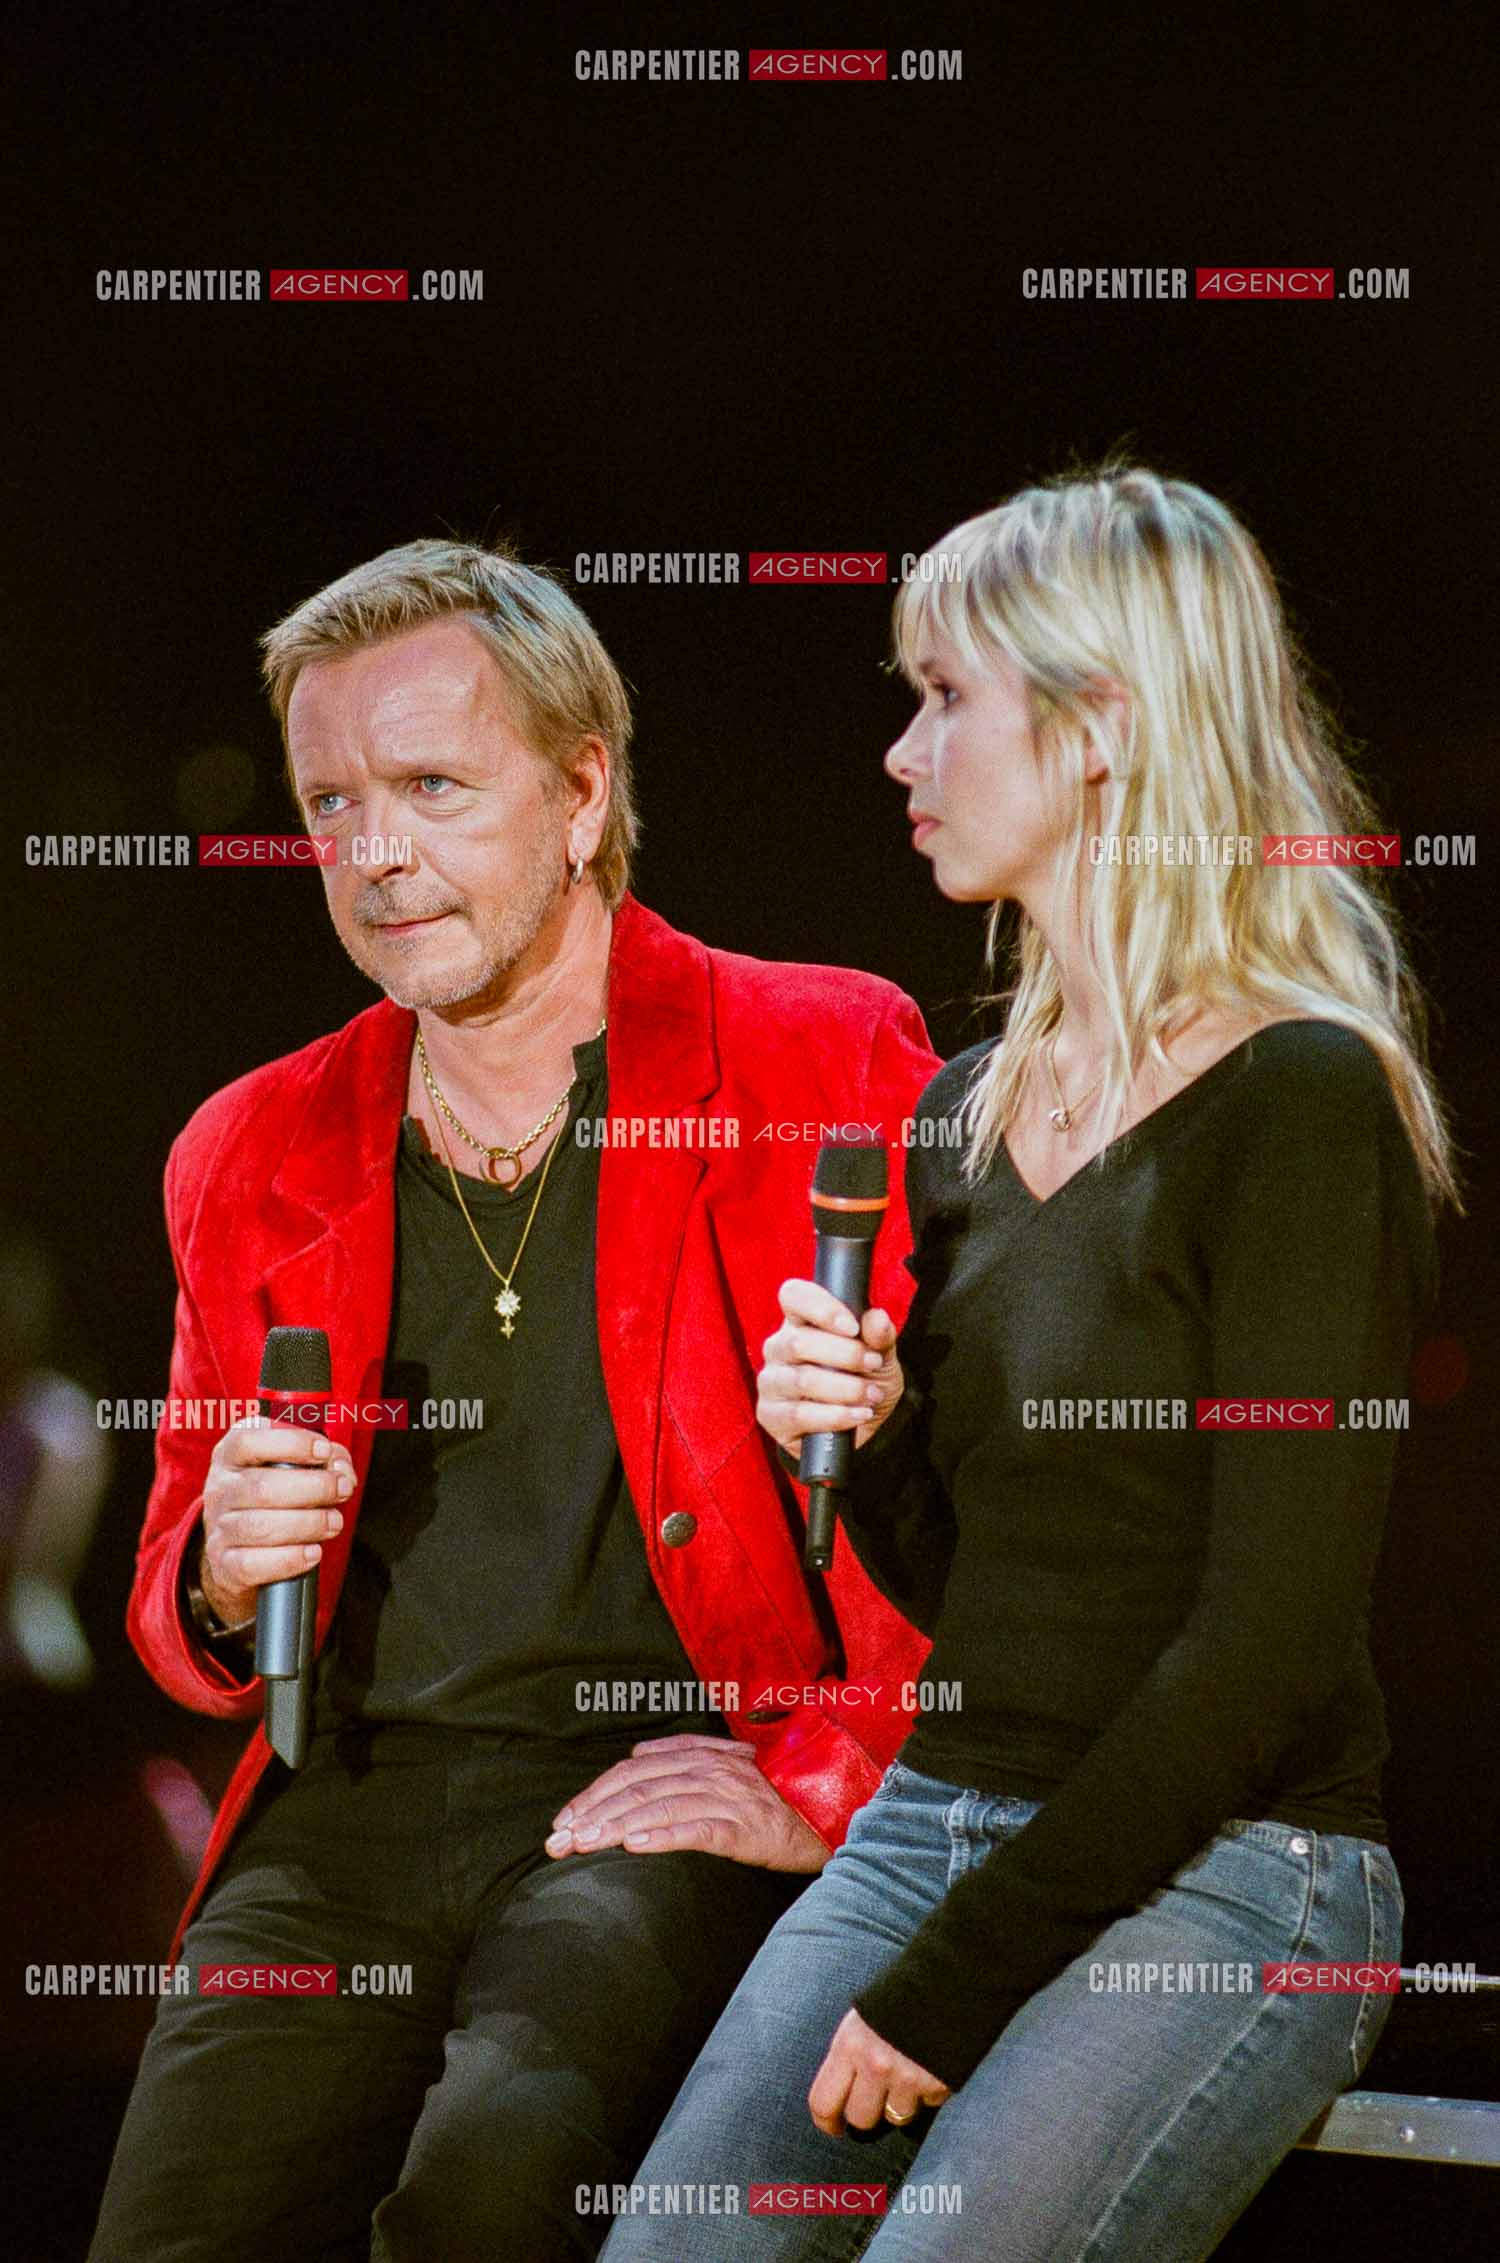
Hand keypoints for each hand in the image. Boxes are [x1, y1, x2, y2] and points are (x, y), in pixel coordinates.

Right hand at [197, 1417, 355, 1627]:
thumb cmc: (273, 1499)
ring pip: (259, 1526)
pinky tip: (313, 1552)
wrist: (238, 1551)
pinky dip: (289, 1559)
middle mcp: (220, 1489)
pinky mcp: (225, 1566)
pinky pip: (251, 1565)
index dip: (291, 1443)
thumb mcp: (291, 1469)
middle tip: (342, 1490)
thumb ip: (323, 1461)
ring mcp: (219, 1529)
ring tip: (334, 1522)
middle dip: (314, 1487)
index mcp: (231, 1456)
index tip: (324, 1452)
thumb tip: (341, 1470)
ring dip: (308, 1524)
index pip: (247, 1440)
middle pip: (261, 1487)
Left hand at [545, 1733, 830, 1870]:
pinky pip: (695, 1830)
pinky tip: (632, 1846)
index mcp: (701, 1754)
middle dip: (591, 1813)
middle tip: (558, 1841)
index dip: (595, 1793)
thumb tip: (637, 1755)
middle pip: (637, 1787)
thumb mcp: (729, 1768)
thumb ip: (685, 1757)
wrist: (826, 1818)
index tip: (565, 1819)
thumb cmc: (773, 1799)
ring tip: (581, 1845)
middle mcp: (710, 1769)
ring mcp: (727, 1797)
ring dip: (612, 1827)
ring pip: (657, 1806)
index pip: (633, 1770)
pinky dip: (661, 1835)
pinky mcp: (743, 1828)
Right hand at [757, 1280, 904, 1456]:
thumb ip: (880, 1336)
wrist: (861, 1426)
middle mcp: (778, 1347)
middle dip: (845, 1355)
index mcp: (801, 1321)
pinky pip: (799, 1414)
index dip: (821, 1307)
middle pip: (798, 1342)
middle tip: (874, 1364)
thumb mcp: (882, 1357)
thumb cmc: (865, 1381)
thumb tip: (877, 1318)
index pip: (793, 1295)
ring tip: (872, 1395)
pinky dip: (836, 1415)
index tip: (853, 1328)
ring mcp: (770, 1381)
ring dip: (845, 1388)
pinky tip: (858, 1414)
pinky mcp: (769, 1415)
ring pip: (801, 1380)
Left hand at [809, 2005, 950, 2135]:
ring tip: (910, 2071)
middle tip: (877, 2100)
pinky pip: (928, 2105)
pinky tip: (933, 2063)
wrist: (951, 1974)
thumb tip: (841, 2093)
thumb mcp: (864, 2017)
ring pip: (896, 2117)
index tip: (834, 2127)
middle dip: (868, 2114)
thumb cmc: (902, 1993)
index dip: (826, 2121)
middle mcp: (874, 2064)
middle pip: (860, 2119)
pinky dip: (929, 2092)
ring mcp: (907, 2076)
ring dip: (902, 2103)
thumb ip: (850, 2054)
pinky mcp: (937, 2083)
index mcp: (849, 2043)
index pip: (823, 2100)